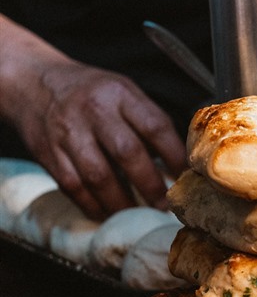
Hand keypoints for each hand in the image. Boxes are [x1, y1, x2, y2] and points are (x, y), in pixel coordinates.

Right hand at [14, 60, 186, 219]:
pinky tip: (107, 213)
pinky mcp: (47, 153)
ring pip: (98, 176)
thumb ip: (148, 120)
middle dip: (150, 184)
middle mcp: (93, 111)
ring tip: (138, 215)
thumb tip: (180, 160)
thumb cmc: (89, 92)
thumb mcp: (123, 92)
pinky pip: (72, 186)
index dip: (175, 155)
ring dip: (122, 201)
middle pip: (127, 152)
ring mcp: (67, 132)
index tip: (187, 178)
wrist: (30, 82)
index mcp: (120, 94)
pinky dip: (92, 205)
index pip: (155, 126)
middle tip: (165, 205)